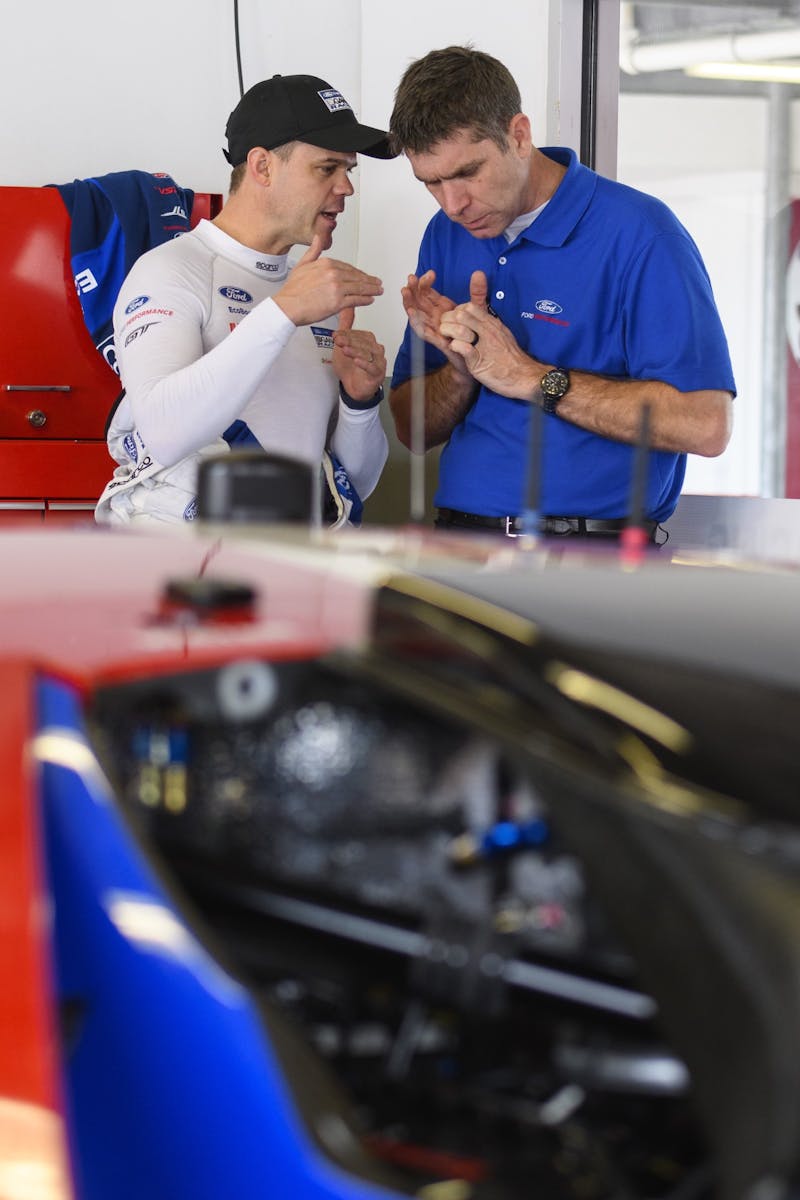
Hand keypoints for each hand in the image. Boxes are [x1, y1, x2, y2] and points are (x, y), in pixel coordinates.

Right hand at [274, 234, 383, 326]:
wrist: (287, 306)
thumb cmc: (293, 290)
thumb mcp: (303, 264)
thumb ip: (314, 250)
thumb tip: (319, 237)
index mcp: (326, 263)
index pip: (348, 267)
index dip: (358, 273)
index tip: (364, 276)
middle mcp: (333, 273)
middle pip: (356, 277)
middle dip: (369, 280)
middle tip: (377, 283)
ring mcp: (337, 287)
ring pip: (359, 287)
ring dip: (371, 289)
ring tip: (378, 290)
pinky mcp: (338, 302)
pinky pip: (356, 299)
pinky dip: (365, 299)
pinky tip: (370, 299)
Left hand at [333, 307, 385, 400]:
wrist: (353, 388)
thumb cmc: (350, 366)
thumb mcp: (343, 343)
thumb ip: (345, 325)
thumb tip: (346, 306)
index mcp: (369, 341)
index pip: (360, 335)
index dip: (347, 335)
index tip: (335, 335)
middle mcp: (376, 349)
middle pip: (365, 343)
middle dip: (351, 342)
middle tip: (338, 341)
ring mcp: (379, 362)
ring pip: (369, 354)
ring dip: (356, 351)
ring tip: (345, 350)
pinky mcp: (378, 374)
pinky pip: (373, 368)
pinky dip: (364, 364)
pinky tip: (356, 361)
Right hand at [401, 270, 471, 378]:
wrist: (477, 357)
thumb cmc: (473, 334)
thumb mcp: (477, 309)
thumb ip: (477, 292)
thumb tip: (479, 273)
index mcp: (442, 309)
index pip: (428, 293)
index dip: (426, 282)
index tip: (431, 274)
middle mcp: (435, 318)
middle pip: (418, 301)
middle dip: (413, 289)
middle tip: (411, 278)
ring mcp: (435, 329)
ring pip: (417, 315)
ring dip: (410, 302)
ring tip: (405, 291)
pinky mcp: (438, 341)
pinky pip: (424, 332)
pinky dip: (417, 322)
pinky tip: (412, 313)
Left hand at [439, 270, 540, 398]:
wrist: (523, 377)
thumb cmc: (510, 358)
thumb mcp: (501, 334)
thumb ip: (488, 325)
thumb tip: (475, 317)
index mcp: (491, 323)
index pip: (468, 307)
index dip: (456, 313)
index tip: (454, 323)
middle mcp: (487, 330)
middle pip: (460, 314)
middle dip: (447, 321)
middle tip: (446, 331)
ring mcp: (483, 345)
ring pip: (459, 328)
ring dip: (449, 332)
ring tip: (449, 339)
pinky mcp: (478, 361)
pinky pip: (463, 348)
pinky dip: (455, 347)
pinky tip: (455, 349)